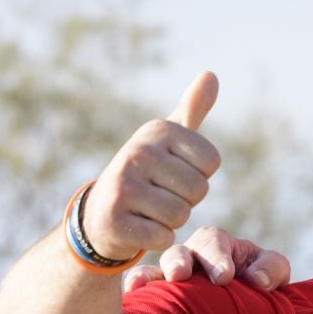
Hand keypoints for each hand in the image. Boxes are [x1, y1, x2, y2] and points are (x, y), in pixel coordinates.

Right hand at [84, 72, 220, 260]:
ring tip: (149, 210)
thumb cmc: (147, 173)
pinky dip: (156, 239)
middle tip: (160, 195)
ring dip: (171, 221)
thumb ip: (192, 109)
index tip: (174, 174)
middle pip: (198, 190)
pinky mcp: (114, 219)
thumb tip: (211, 74)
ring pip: (181, 215)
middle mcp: (138, 152)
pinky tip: (139, 227)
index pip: (211, 163)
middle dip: (186, 200)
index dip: (199, 176)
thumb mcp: (168, 139)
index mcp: (158, 130)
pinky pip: (162, 237)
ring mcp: (122, 185)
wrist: (100, 212)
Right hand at [122, 226, 292, 292]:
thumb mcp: (273, 271)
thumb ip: (272, 268)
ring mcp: (173, 278)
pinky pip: (144, 291)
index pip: (213, 242)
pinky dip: (136, 290)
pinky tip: (130, 296)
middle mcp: (191, 257)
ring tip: (143, 287)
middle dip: (179, 262)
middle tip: (180, 275)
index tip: (225, 277)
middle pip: (179, 252)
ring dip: (150, 276)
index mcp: (218, 245)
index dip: (217, 257)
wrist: (250, 312)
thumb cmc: (260, 283)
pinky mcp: (161, 298)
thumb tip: (257, 280)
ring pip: (156, 271)